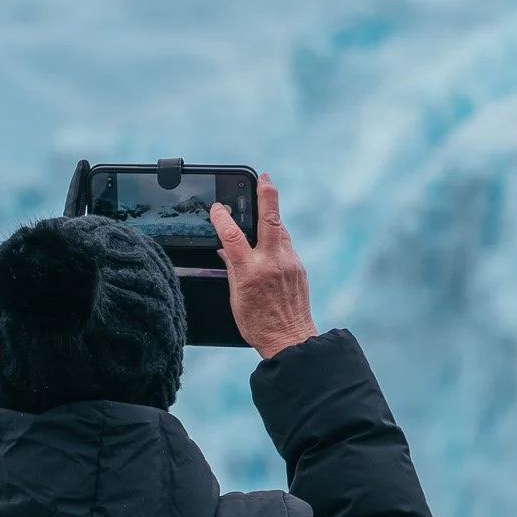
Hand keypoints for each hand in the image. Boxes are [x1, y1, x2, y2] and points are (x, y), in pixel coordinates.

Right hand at [211, 174, 317, 359]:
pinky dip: (276, 238)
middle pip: (270, 221)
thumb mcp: (236, 297)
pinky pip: (286, 245)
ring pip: (280, 231)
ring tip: (264, 202)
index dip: (222, 218)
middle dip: (267, 196)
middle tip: (264, 178)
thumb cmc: (258, 323)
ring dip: (271, 216)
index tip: (217, 207)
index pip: (233, 237)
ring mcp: (289, 264)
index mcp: (251, 273)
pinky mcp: (299, 267)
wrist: (291, 338)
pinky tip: (269, 239)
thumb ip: (233, 268)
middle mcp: (272, 264)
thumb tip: (226, 249)